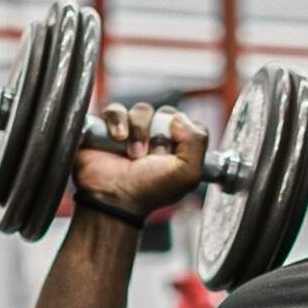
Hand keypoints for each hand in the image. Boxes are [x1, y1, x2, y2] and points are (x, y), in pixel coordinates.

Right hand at [73, 102, 208, 215]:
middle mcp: (157, 138)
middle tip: (150, 157)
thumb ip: (198, 140)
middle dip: (158, 135)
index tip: (170, 157)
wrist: (114, 198)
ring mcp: (133, 131)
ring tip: (133, 154)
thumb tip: (178, 117)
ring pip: (142, 110)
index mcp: (178, 148)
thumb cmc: (149, 190)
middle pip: (166, 113)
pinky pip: (116, 110)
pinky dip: (118, 122)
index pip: (188, 123)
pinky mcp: (109, 127)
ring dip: (139, 132)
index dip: (181, 136)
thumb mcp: (188, 173)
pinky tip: (117, 139)